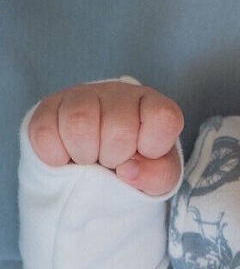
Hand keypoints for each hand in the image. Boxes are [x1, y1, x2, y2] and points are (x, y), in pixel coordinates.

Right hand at [27, 81, 183, 196]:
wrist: (95, 166)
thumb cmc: (134, 165)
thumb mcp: (157, 176)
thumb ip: (158, 175)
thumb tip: (129, 170)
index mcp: (154, 106)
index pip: (164, 117)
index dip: (153, 145)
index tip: (144, 154)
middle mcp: (120, 93)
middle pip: (119, 128)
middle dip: (115, 158)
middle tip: (112, 161)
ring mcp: (82, 95)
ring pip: (79, 123)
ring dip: (84, 156)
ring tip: (90, 159)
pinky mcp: (49, 106)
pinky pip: (46, 133)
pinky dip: (56, 157)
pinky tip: (67, 156)